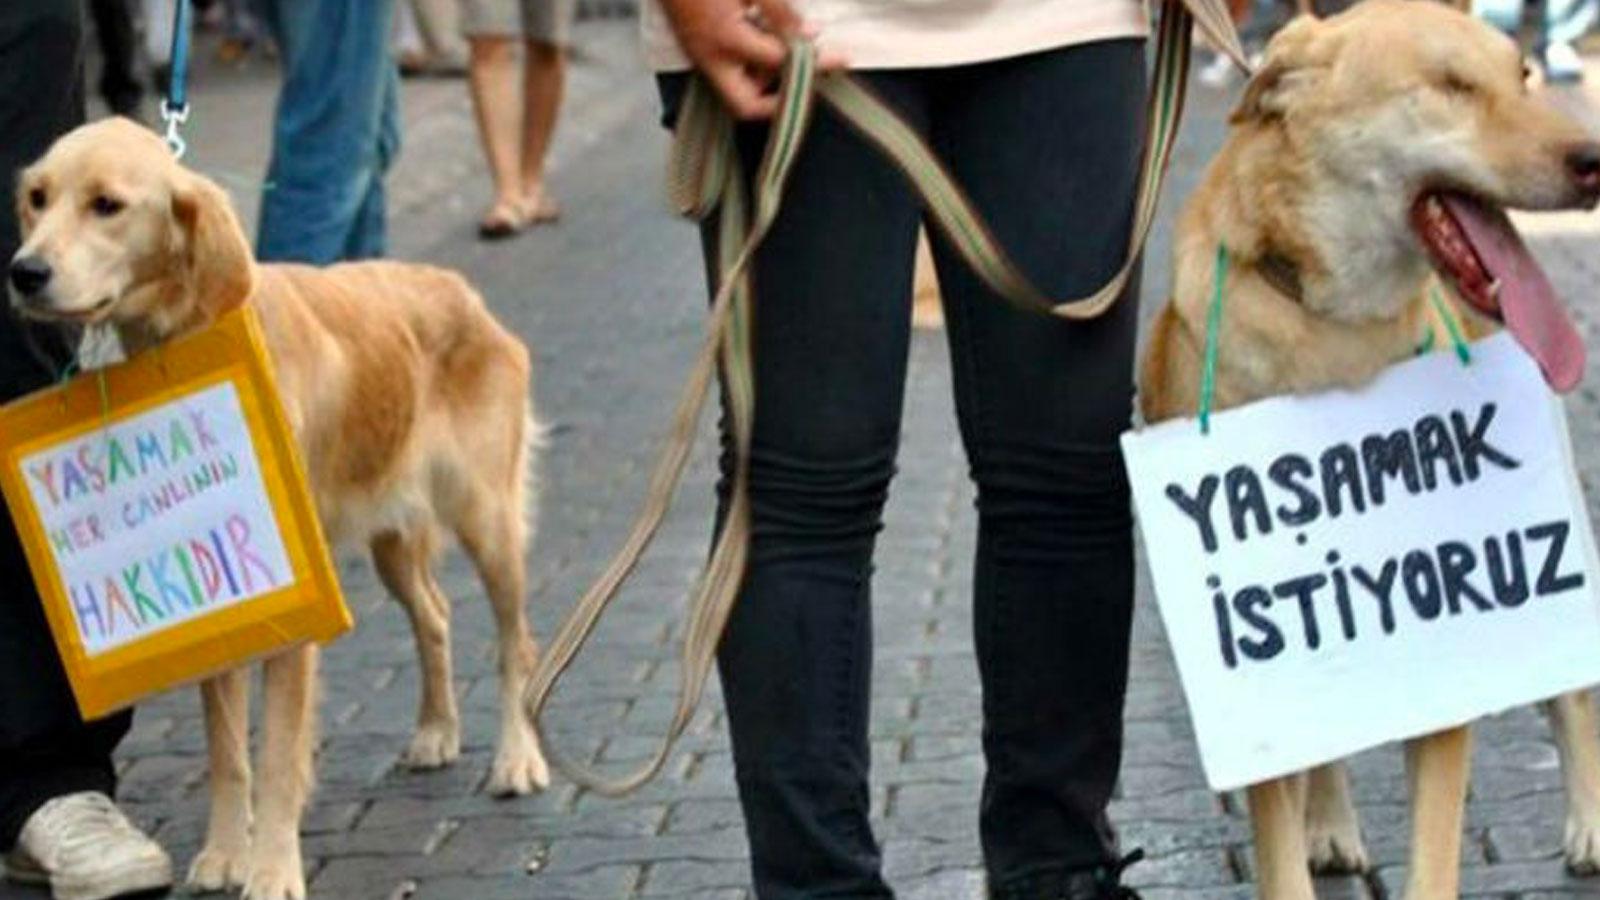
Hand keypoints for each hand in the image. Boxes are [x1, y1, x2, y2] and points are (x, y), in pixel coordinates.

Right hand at [659, 0, 846, 118]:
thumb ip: (781, 13)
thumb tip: (810, 36)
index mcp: (725, 40)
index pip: (779, 64)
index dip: (812, 62)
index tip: (840, 60)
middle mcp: (710, 58)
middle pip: (747, 105)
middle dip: (779, 102)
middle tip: (808, 79)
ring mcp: (700, 56)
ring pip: (739, 90)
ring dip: (768, 81)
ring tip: (793, 54)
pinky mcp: (696, 49)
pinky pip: (729, 72)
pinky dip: (753, 66)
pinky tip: (768, 40)